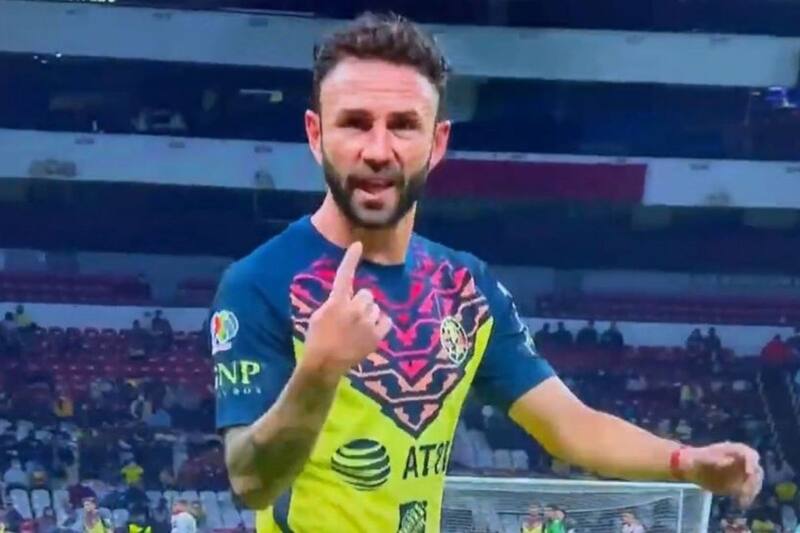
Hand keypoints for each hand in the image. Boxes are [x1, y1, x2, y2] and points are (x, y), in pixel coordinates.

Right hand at [301, 242, 391, 380]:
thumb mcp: (320, 315)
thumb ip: (334, 302)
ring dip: (369, 314)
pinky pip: (386, 321)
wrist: (324, 363)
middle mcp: (354, 309)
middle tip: (352, 315)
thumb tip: (346, 296)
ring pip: (376, 308)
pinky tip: (370, 331)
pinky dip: (380, 324)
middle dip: (361, 302)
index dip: (351, 259)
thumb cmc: (317, 338)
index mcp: (337, 301)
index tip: (358, 245)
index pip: (344, 275)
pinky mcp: (376, 336)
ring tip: (359, 328)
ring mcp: (367, 322)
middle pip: (367, 295)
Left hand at [681, 442, 762, 507]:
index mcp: (736, 450)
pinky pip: (748, 491)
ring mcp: (743, 473)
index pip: (750, 455)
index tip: (749, 473)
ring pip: (754, 482)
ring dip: (751, 491)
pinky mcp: (740, 484)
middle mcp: (744, 461)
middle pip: (756, 470)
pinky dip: (747, 497)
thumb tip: (727, 462)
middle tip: (744, 490)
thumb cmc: (700, 459)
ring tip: (742, 499)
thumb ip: (718, 460)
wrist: (694, 468)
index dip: (752, 463)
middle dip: (753, 480)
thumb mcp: (707, 457)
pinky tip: (740, 503)